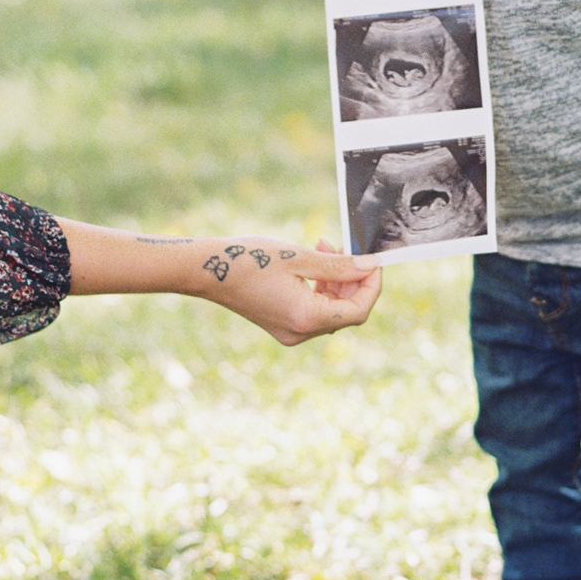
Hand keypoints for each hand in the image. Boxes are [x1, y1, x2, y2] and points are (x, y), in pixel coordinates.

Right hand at [185, 236, 381, 344]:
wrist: (206, 270)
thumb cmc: (249, 259)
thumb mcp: (298, 257)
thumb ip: (338, 265)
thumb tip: (370, 266)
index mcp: (306, 318)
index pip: (358, 311)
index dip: (372, 286)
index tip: (374, 261)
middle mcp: (300, 332)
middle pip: (346, 311)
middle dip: (353, 280)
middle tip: (348, 249)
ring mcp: (290, 332)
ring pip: (330, 310)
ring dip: (336, 280)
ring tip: (326, 247)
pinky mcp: (281, 325)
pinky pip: (313, 310)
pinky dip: (320, 288)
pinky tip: (313, 262)